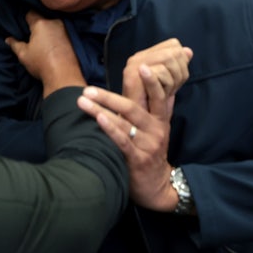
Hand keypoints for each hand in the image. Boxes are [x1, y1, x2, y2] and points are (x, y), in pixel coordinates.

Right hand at [6, 11, 84, 96]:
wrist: (64, 76)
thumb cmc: (42, 63)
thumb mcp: (23, 55)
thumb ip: (15, 44)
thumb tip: (8, 39)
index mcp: (41, 23)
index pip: (30, 13)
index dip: (25, 19)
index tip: (23, 27)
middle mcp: (54, 22)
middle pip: (43, 19)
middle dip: (37, 26)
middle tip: (32, 36)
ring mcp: (65, 30)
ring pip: (53, 26)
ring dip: (48, 31)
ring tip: (43, 43)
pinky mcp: (72, 38)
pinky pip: (61, 33)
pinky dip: (56, 37)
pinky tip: (53, 46)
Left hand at [76, 68, 178, 211]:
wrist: (158, 187)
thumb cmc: (153, 154)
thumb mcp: (162, 130)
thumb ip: (164, 108)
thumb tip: (169, 87)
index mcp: (160, 121)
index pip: (158, 97)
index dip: (151, 82)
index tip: (140, 66)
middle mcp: (155, 131)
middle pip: (133, 107)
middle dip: (108, 97)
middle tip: (88, 89)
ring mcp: (146, 145)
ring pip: (123, 123)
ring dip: (101, 110)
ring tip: (82, 101)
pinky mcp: (137, 159)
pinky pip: (122, 141)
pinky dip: (110, 129)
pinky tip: (99, 119)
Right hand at [120, 39, 193, 111]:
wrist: (139, 127)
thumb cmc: (153, 107)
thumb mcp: (170, 84)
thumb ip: (178, 66)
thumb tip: (188, 51)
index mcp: (146, 55)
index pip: (174, 45)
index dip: (181, 63)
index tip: (174, 81)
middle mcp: (138, 57)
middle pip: (173, 52)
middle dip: (179, 73)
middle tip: (170, 90)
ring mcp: (134, 66)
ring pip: (168, 61)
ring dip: (171, 82)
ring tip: (163, 94)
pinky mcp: (132, 77)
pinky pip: (160, 73)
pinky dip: (165, 86)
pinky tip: (161, 93)